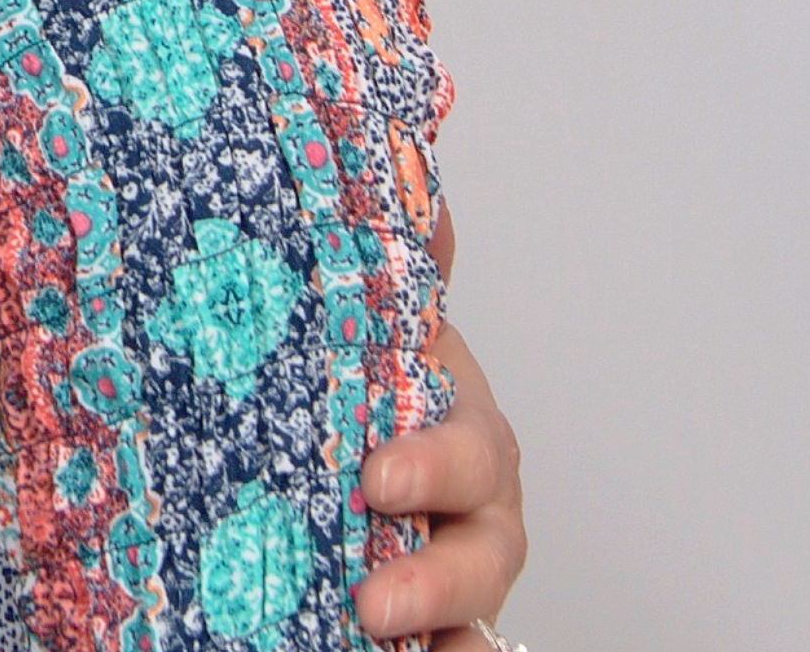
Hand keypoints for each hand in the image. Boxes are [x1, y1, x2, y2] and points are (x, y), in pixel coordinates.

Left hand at [354, 204, 525, 648]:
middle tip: (372, 603)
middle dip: (438, 583)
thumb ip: (392, 267)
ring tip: (383, 642)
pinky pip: (445, 646)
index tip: (377, 482)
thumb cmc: (355, 363)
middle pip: (484, 555)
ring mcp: (444, 565)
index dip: (435, 469)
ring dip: (445, 629)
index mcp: (458, 428)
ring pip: (471, 614)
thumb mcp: (367, 314)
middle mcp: (466, 507)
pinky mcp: (414, 613)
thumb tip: (426, 202)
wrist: (326, 413)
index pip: (472, 451)